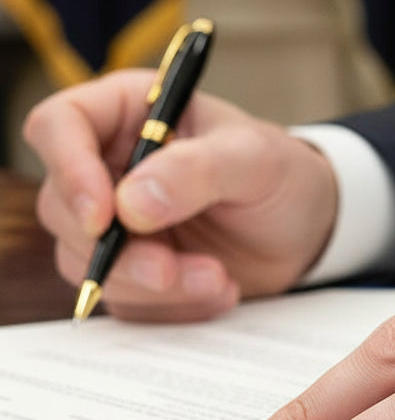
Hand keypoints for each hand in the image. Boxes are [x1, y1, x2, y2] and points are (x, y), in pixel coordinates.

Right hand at [22, 69, 337, 320]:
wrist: (310, 228)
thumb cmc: (283, 175)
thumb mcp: (256, 160)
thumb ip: (198, 171)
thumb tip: (130, 205)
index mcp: (130, 113)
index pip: (59, 125)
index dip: (69, 170)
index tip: (104, 217)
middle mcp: (110, 165)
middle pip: (63, 208)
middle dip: (116, 251)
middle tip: (171, 270)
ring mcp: (116, 222)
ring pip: (87, 263)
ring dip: (150, 285)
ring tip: (218, 280)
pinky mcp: (132, 269)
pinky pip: (125, 298)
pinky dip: (171, 305)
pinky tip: (219, 291)